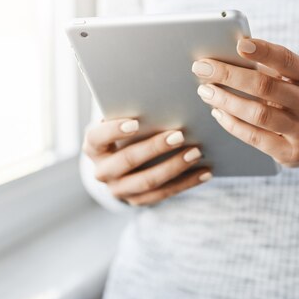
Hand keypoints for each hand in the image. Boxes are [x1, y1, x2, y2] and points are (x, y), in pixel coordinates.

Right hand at [83, 119, 211, 205]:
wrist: (120, 166)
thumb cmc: (125, 134)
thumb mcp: (121, 122)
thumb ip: (130, 113)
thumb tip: (157, 97)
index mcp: (93, 147)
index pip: (97, 138)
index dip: (114, 130)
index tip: (135, 122)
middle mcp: (102, 171)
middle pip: (127, 160)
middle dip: (154, 148)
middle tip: (179, 135)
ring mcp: (119, 190)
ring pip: (148, 181)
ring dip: (175, 167)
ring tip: (196, 153)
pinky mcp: (137, 201)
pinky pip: (164, 194)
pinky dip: (187, 182)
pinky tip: (205, 172)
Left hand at [192, 38, 298, 182]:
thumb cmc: (290, 100)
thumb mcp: (287, 82)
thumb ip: (264, 69)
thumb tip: (221, 57)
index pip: (287, 60)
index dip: (264, 51)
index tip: (239, 44)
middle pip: (266, 86)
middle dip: (230, 75)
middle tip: (202, 68)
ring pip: (259, 114)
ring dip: (226, 100)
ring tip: (205, 91)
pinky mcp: (291, 152)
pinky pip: (255, 137)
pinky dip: (232, 124)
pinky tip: (217, 112)